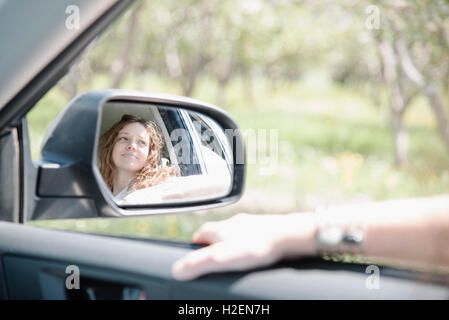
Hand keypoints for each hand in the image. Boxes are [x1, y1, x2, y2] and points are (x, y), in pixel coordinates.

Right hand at [172, 212, 317, 280]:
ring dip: (234, 243)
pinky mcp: (265, 227)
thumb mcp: (221, 258)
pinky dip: (251, 243)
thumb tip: (177, 271)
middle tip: (218, 259)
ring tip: (237, 258)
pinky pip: (253, 235)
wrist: (288, 236)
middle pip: (217, 233)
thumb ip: (198, 264)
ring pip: (236, 233)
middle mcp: (232, 223)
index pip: (200, 234)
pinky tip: (256, 253)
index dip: (197, 246)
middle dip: (215, 245)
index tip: (198, 256)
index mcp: (218, 229)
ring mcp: (250, 223)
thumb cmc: (255, 246)